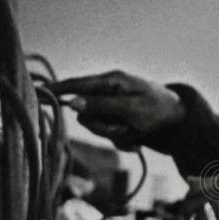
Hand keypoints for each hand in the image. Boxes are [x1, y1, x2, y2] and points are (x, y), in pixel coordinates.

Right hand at [51, 70, 184, 149]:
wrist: (179, 118)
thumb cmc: (157, 108)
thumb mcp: (130, 108)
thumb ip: (101, 105)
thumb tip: (73, 102)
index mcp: (111, 81)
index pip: (77, 84)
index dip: (58, 90)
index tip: (39, 93)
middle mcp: (108, 91)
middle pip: (85, 113)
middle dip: (102, 126)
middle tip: (124, 128)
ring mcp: (111, 105)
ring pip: (96, 125)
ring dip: (114, 134)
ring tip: (135, 131)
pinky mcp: (116, 118)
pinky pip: (108, 133)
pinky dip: (122, 138)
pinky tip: (137, 136)